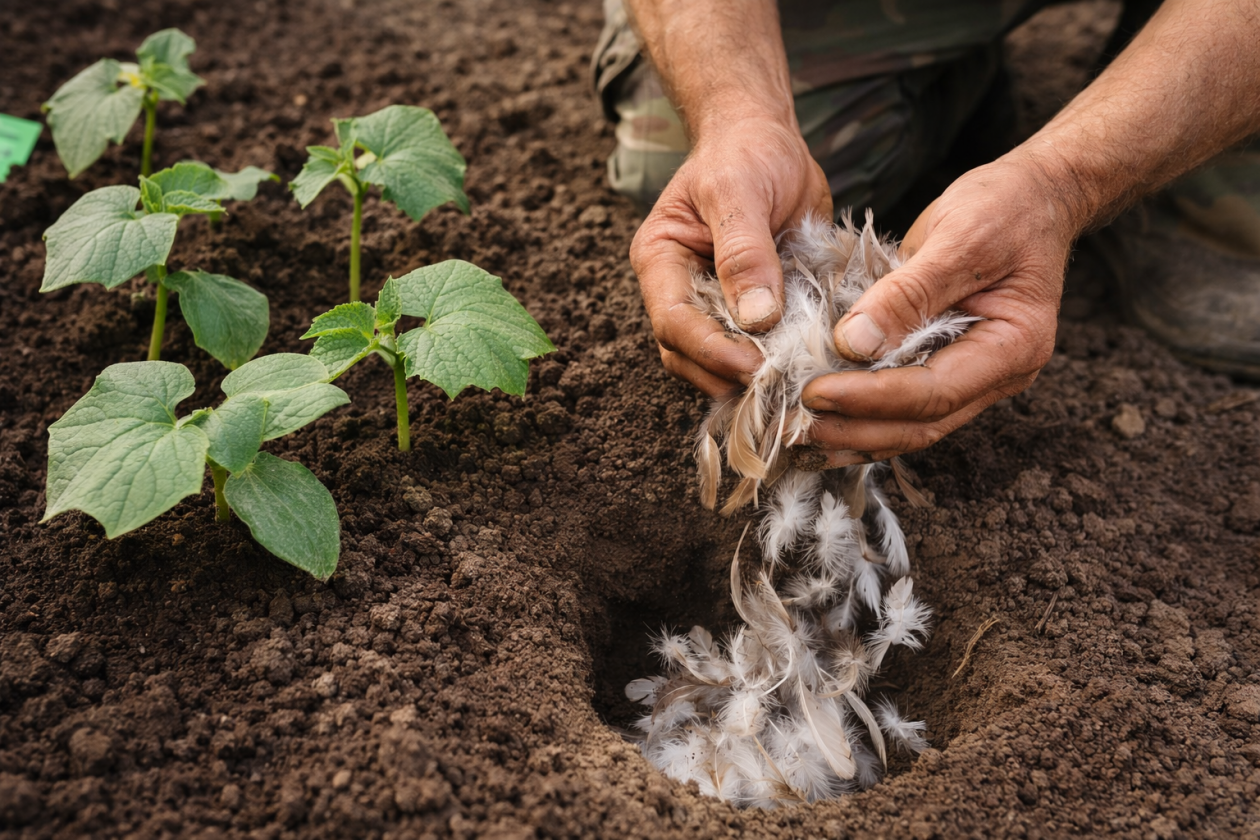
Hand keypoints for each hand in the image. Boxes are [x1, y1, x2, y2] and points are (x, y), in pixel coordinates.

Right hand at [630, 117, 832, 396]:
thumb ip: (744, 253)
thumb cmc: (746, 152)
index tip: (756, 365)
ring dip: (748, 379)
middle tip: (779, 386)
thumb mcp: (741, 191)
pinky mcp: (744, 311)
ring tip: (791, 384)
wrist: (767, 138)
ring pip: (714, 363)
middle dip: (727, 376)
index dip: (711, 350)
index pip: (673, 321)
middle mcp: (677, 288)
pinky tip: (802, 369)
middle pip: (687, 354)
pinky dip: (772, 363)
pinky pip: (750, 349)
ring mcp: (709, 303)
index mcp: (660, 258)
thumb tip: (756, 319)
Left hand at [799, 152, 1082, 465]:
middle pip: (921, 424)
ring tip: (798, 432)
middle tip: (795, 423)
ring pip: (911, 426)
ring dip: (854, 434)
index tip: (815, 392)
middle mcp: (998, 373)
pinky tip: (824, 421)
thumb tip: (853, 344)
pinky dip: (863, 417)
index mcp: (1013, 345)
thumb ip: (908, 292)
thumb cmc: (1006, 207)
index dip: (871, 398)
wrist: (1035, 196)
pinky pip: (905, 406)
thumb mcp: (958, 237)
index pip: (934, 392)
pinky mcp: (949, 366)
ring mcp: (975, 376)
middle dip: (855, 429)